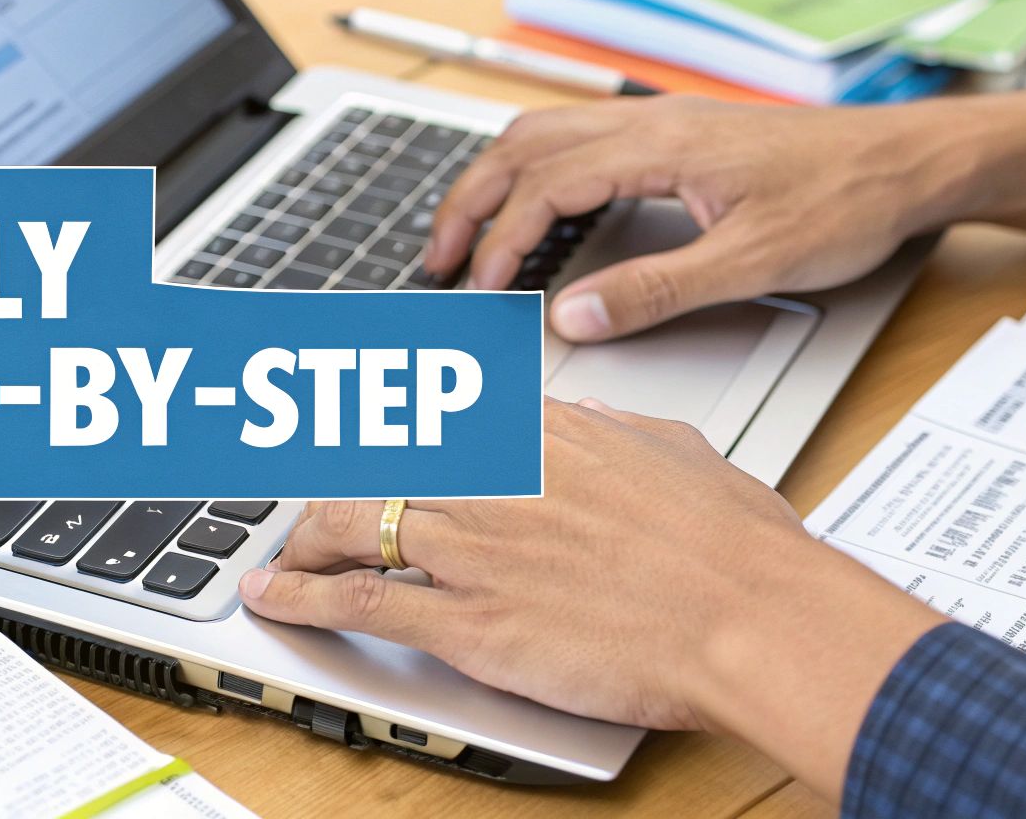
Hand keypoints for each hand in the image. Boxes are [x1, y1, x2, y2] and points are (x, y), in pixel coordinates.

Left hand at [239, 399, 943, 798]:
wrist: (749, 618)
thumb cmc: (734, 547)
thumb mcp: (676, 453)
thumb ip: (614, 428)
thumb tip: (586, 417)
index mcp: (547, 431)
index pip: (443, 403)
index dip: (392, 414)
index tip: (364, 416)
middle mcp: (497, 477)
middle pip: (381, 460)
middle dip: (337, 482)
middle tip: (313, 500)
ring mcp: (476, 547)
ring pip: (355, 521)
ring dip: (306, 538)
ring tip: (283, 552)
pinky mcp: (470, 621)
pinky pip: (362, 600)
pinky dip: (305, 596)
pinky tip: (276, 597)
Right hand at [424, 87, 1025, 341]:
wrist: (908, 161)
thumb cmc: (847, 201)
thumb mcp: (754, 262)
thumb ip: (658, 290)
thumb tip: (576, 317)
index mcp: (661, 145)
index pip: (546, 183)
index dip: (502, 237)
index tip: (480, 288)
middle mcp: (653, 122)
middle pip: (525, 144)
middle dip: (471, 201)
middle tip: (438, 261)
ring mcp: (664, 123)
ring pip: (547, 132)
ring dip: (498, 181)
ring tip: (471, 235)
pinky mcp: (680, 135)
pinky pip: (581, 137)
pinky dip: (536, 171)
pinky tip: (541, 208)